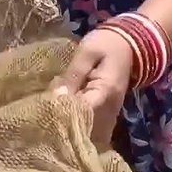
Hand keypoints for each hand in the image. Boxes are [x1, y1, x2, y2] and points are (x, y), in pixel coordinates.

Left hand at [55, 29, 134, 148]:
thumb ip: (73, 75)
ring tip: (50, 117)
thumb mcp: (87, 53)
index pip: (82, 112)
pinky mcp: (107, 112)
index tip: (43, 110)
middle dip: (63, 122)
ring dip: (69, 124)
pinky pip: (91, 124)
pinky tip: (62, 115)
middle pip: (84, 125)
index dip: (62, 113)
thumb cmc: (106, 43)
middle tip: (43, 116)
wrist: (129, 43)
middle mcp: (111, 108)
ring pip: (88, 128)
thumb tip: (57, 97)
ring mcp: (111, 112)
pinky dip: (77, 122)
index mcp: (105, 92)